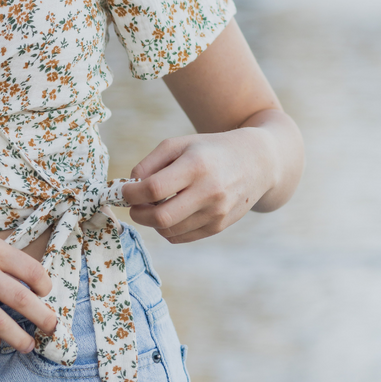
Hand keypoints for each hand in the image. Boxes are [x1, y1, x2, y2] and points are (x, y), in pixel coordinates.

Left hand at [123, 128, 276, 243]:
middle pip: (160, 217)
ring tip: (152, 206)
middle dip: (138, 214)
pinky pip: (181, 237)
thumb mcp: (179, 144)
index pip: (154, 188)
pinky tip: (168, 213)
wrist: (256, 162)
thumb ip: (150, 163)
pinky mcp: (218, 226)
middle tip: (133, 205)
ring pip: (169, 231)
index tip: (124, 190)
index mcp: (196, 165)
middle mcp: (209, 192)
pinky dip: (167, 229)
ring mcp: (216, 212)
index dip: (131, 193)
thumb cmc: (209, 150)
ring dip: (151, 222)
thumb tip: (130, 186)